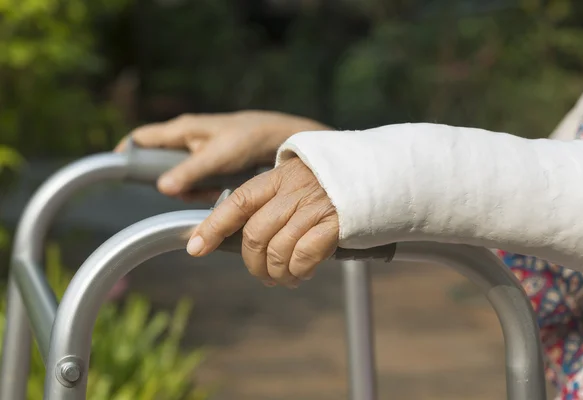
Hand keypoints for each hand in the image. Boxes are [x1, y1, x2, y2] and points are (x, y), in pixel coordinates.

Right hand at [115, 110, 329, 201]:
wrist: (279, 138)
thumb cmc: (247, 138)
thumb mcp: (217, 156)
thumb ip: (189, 171)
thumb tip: (162, 188)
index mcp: (181, 129)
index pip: (141, 138)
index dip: (125, 153)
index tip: (116, 172)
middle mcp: (186, 139)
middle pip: (159, 163)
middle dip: (166, 182)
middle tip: (181, 192)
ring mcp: (198, 153)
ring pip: (179, 177)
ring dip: (188, 190)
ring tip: (208, 191)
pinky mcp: (211, 165)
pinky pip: (197, 182)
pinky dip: (203, 190)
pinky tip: (217, 192)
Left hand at [185, 157, 338, 287]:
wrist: (373, 176)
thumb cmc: (329, 185)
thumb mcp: (295, 181)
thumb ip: (271, 203)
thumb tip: (242, 238)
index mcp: (277, 178)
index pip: (237, 202)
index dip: (213, 227)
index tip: (195, 248)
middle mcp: (293, 191)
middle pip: (255, 234)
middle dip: (252, 262)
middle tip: (261, 273)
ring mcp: (314, 207)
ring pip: (277, 249)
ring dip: (276, 272)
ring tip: (282, 278)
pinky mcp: (335, 224)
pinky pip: (304, 256)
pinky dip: (298, 271)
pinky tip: (301, 274)